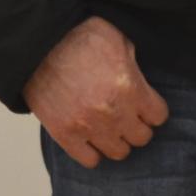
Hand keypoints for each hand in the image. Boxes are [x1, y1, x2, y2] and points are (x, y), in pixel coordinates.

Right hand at [25, 18, 169, 167]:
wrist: (37, 43)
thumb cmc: (76, 35)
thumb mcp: (117, 38)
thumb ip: (134, 62)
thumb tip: (141, 76)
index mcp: (129, 86)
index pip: (159, 116)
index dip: (152, 109)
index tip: (144, 105)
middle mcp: (112, 111)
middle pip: (142, 137)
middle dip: (136, 125)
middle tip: (126, 115)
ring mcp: (88, 126)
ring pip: (119, 152)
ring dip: (116, 139)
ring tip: (108, 126)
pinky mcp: (65, 134)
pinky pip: (90, 160)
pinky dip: (92, 151)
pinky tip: (89, 136)